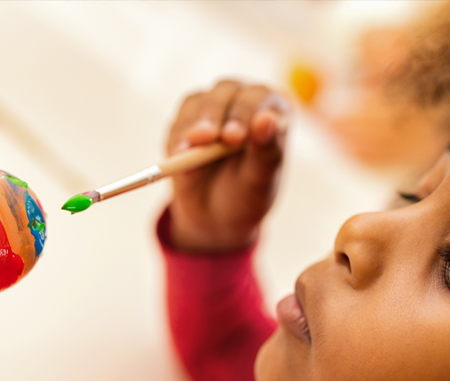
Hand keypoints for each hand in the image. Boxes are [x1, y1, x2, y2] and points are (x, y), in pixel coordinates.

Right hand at [167, 80, 289, 251]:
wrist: (215, 218)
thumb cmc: (246, 195)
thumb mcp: (260, 180)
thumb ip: (267, 151)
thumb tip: (267, 119)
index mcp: (272, 110)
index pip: (260, 97)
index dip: (246, 112)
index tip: (234, 138)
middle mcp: (242, 102)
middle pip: (226, 92)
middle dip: (214, 115)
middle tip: (206, 138)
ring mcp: (212, 109)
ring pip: (198, 103)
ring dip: (191, 126)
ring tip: (185, 153)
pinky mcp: (186, 122)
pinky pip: (178, 123)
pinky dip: (176, 140)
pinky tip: (178, 157)